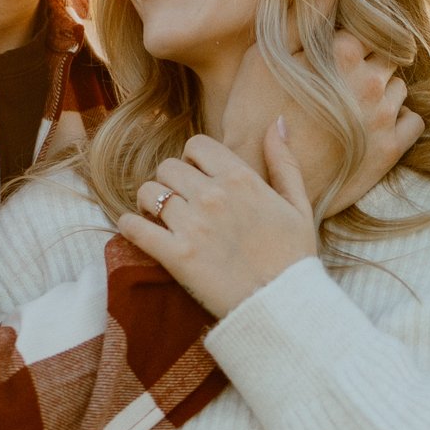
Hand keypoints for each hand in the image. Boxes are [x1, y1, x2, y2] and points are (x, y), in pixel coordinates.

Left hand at [117, 125, 315, 317]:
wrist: (284, 308)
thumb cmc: (294, 258)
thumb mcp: (298, 205)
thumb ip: (284, 161)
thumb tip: (276, 122)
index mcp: (242, 178)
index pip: (196, 144)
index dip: (193, 159)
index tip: (198, 178)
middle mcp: (214, 195)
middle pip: (167, 166)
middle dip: (171, 182)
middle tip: (179, 204)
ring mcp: (193, 225)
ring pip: (148, 192)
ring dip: (150, 204)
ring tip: (161, 220)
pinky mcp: (175, 256)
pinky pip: (134, 227)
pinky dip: (130, 228)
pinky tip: (141, 233)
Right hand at [219, 0, 421, 218]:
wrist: (260, 181)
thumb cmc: (253, 114)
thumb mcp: (265, 57)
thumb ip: (302, 15)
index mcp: (340, 53)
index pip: (362, 30)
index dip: (343, 43)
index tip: (327, 59)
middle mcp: (369, 81)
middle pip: (385, 55)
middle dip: (367, 63)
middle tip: (338, 82)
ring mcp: (383, 117)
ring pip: (399, 86)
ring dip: (382, 89)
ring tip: (351, 105)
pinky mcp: (390, 149)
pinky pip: (412, 120)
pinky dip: (398, 118)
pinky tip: (371, 124)